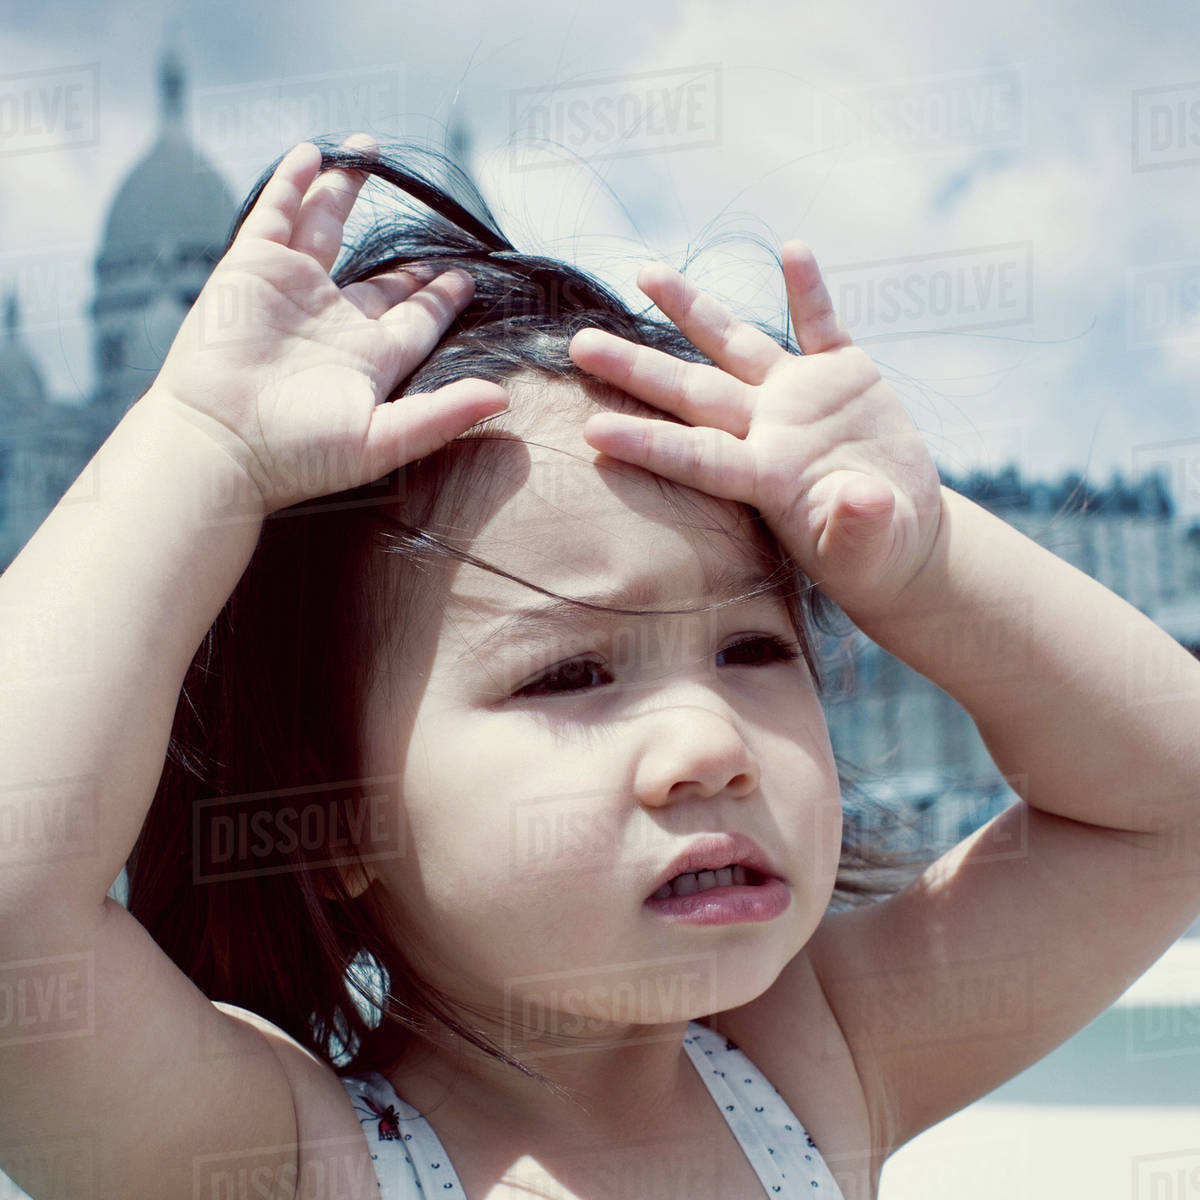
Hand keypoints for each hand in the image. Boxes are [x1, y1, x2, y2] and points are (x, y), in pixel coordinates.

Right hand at [148, 137, 507, 514]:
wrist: (218, 444)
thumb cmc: (298, 454)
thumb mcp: (382, 439)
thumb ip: (443, 415)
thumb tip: (503, 398)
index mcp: (370, 359)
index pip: (417, 319)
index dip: (440, 297)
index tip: (465, 277)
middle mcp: (334, 322)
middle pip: (379, 279)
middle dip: (405, 261)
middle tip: (432, 231)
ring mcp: (292, 291)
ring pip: (327, 228)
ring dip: (345, 192)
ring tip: (368, 153)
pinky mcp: (251, 268)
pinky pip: (277, 215)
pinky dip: (293, 183)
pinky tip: (313, 154)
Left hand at [567, 243, 943, 620]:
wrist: (899, 530)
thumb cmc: (873, 553)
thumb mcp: (869, 548)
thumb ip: (860, 525)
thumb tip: (864, 500)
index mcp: (766, 477)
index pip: (696, 458)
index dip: (648, 444)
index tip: (592, 430)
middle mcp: (769, 429)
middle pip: (691, 393)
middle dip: (637, 368)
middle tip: (579, 344)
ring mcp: (801, 397)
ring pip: (734, 344)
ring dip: (692, 309)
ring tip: (645, 273)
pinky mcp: (844, 375)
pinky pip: (822, 324)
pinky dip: (809, 290)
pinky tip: (792, 248)